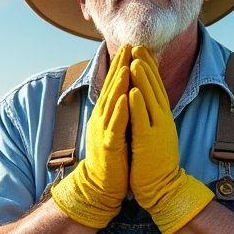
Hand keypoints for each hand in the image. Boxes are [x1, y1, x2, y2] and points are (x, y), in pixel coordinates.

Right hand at [50, 45, 131, 227]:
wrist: (100, 188)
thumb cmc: (113, 161)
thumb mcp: (118, 131)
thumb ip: (121, 114)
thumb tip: (129, 96)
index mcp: (107, 115)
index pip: (115, 86)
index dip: (123, 66)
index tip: (132, 47)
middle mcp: (102, 119)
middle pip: (111, 88)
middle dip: (120, 66)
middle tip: (128, 45)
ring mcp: (103, 131)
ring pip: (111, 102)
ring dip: (118, 83)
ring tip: (126, 64)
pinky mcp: (108, 145)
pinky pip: (114, 124)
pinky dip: (119, 110)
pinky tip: (124, 96)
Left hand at [127, 46, 212, 233]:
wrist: (164, 190)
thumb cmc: (156, 164)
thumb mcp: (155, 135)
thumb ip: (151, 117)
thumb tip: (145, 102)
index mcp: (162, 118)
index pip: (155, 88)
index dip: (149, 68)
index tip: (141, 50)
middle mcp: (163, 120)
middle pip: (154, 88)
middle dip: (146, 66)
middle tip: (138, 45)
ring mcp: (158, 131)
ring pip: (150, 99)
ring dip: (142, 79)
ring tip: (135, 59)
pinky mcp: (150, 143)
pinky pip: (143, 120)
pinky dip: (138, 104)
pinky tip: (133, 90)